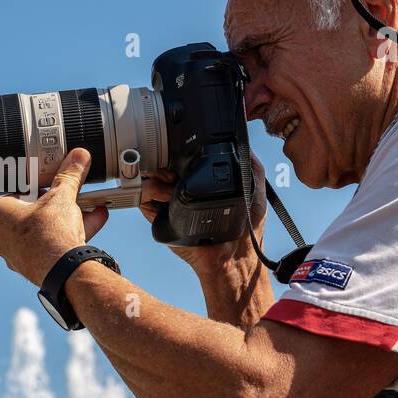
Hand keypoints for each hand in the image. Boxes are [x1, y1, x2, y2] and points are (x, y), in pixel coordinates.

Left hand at [0, 148, 108, 285]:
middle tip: (69, 193)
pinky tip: (93, 220)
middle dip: (54, 202)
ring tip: (87, 206)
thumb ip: (69, 176)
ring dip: (66, 217)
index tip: (51, 181)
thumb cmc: (50, 232)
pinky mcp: (33, 265)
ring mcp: (15, 253)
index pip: (16, 190)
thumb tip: (77, 158)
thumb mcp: (61, 196)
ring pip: (43, 228)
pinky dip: (70, 233)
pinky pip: (51, 244)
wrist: (64, 271)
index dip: (37, 185)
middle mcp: (0, 235)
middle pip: (31, 211)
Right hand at [139, 154, 266, 273]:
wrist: (232, 257)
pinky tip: (168, 195)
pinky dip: (151, 190)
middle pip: (160, 163)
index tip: (183, 150)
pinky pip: (142, 196)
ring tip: (174, 182)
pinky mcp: (157, 217)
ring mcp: (166, 203)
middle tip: (177, 168)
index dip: (177, 150)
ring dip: (158, 174)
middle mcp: (180, 190)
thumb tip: (242, 140)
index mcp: (199, 181)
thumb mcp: (254, 187)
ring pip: (148, 176)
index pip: (179, 157)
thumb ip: (251, 162)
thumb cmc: (246, 228)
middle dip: (164, 160)